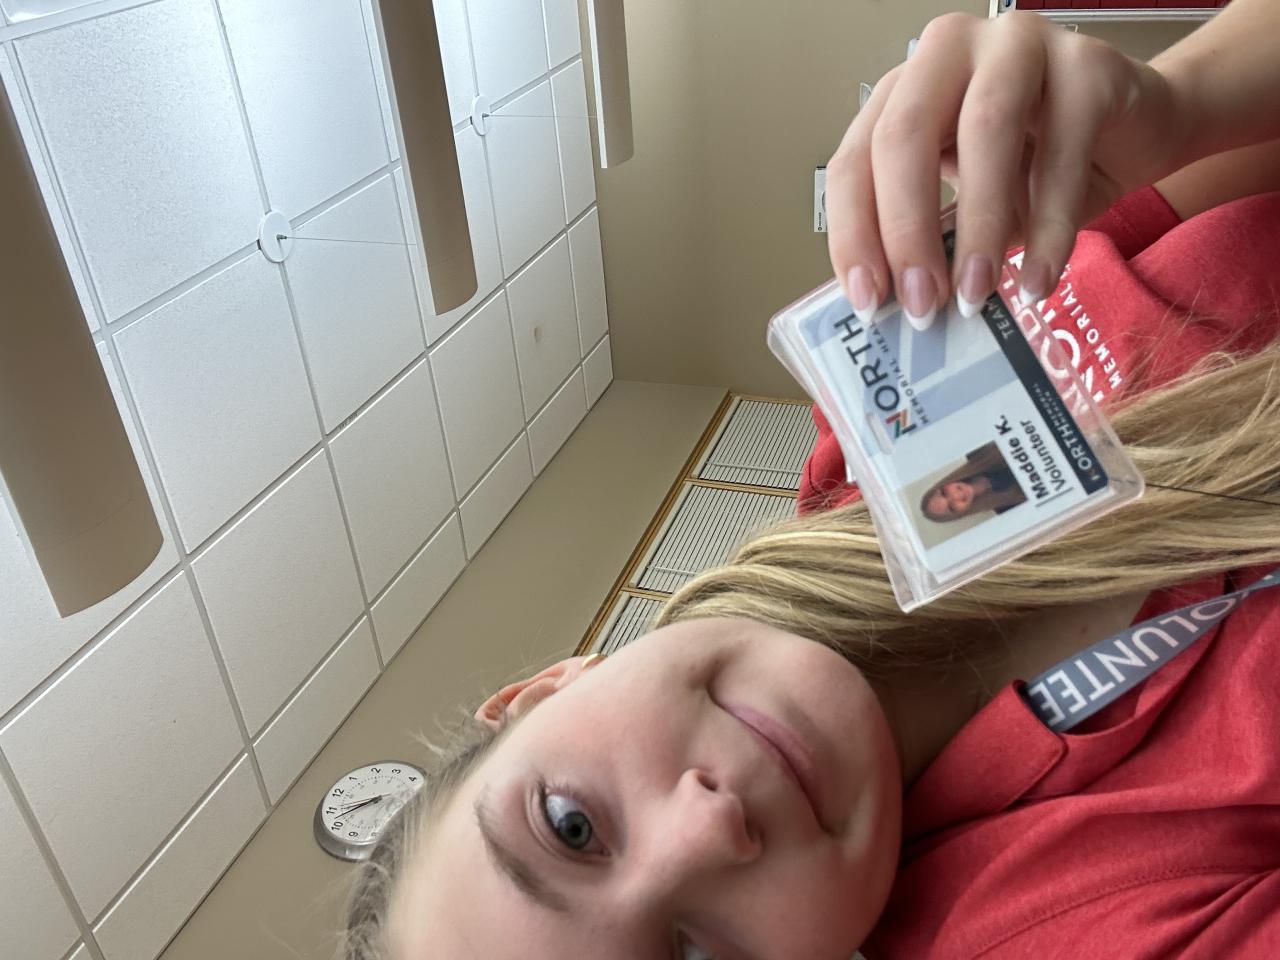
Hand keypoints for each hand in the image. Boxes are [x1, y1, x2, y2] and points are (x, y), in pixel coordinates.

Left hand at [825, 11, 1188, 329]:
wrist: (1136, 131)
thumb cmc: (1039, 164)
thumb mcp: (969, 205)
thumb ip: (934, 238)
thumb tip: (899, 305)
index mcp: (905, 88)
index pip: (856, 159)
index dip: (853, 233)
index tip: (865, 301)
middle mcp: (950, 51)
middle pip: (904, 136)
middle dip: (906, 231)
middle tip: (920, 304)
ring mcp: (1019, 45)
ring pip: (984, 130)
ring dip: (976, 228)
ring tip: (974, 294)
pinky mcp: (1088, 64)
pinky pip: (1062, 153)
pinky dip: (1049, 229)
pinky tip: (1039, 281)